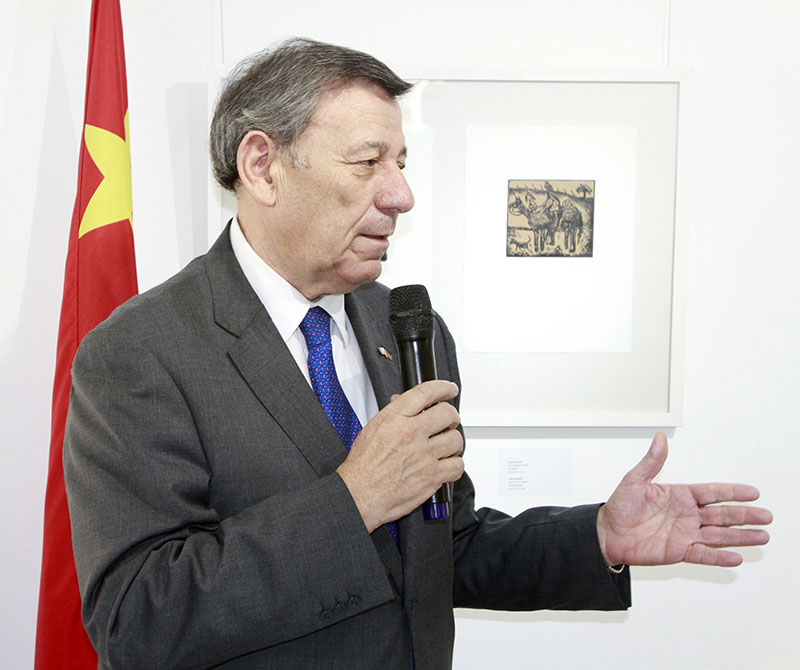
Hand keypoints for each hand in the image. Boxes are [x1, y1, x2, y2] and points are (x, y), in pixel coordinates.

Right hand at [337, 380, 463, 531]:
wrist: (359, 493)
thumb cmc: (363, 465)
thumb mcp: (373, 428)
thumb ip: (394, 415)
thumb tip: (404, 402)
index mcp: (395, 418)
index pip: (426, 393)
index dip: (443, 388)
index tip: (449, 390)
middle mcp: (412, 434)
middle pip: (447, 414)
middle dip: (450, 417)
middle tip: (447, 422)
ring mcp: (424, 455)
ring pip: (456, 440)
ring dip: (453, 442)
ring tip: (445, 446)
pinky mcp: (432, 476)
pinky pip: (457, 466)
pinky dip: (454, 465)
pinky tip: (446, 464)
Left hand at [596, 433, 771, 567]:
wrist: (607, 534)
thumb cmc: (619, 507)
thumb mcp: (634, 481)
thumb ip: (651, 462)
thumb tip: (659, 439)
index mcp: (679, 495)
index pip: (712, 492)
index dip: (732, 492)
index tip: (752, 492)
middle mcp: (686, 514)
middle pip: (722, 514)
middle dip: (744, 515)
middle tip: (766, 516)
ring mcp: (685, 533)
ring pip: (719, 535)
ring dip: (740, 536)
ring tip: (761, 536)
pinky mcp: (679, 551)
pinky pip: (703, 554)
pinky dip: (719, 557)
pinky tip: (736, 557)